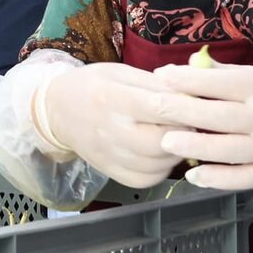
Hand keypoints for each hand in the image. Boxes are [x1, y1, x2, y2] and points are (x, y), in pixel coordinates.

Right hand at [40, 63, 188, 187]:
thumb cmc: (93, 86)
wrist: (56, 111)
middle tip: (190, 122)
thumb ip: (155, 83)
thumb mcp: (120, 73)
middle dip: (184, 132)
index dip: (185, 107)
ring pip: (158, 163)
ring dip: (177, 151)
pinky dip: (162, 169)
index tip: (196, 103)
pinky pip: (147, 179)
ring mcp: (109, 155)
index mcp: (111, 97)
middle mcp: (109, 130)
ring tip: (176, 137)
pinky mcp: (111, 172)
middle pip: (161, 141)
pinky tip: (161, 154)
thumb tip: (193, 93)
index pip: (158, 107)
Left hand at [153, 56, 252, 190]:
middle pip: (222, 116)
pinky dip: (218, 179)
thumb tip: (186, 65)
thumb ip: (222, 74)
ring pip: (231, 150)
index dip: (191, 80)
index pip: (223, 83)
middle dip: (184, 111)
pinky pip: (243, 179)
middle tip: (154, 107)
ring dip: (196, 147)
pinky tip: (193, 176)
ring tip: (166, 142)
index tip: (162, 76)